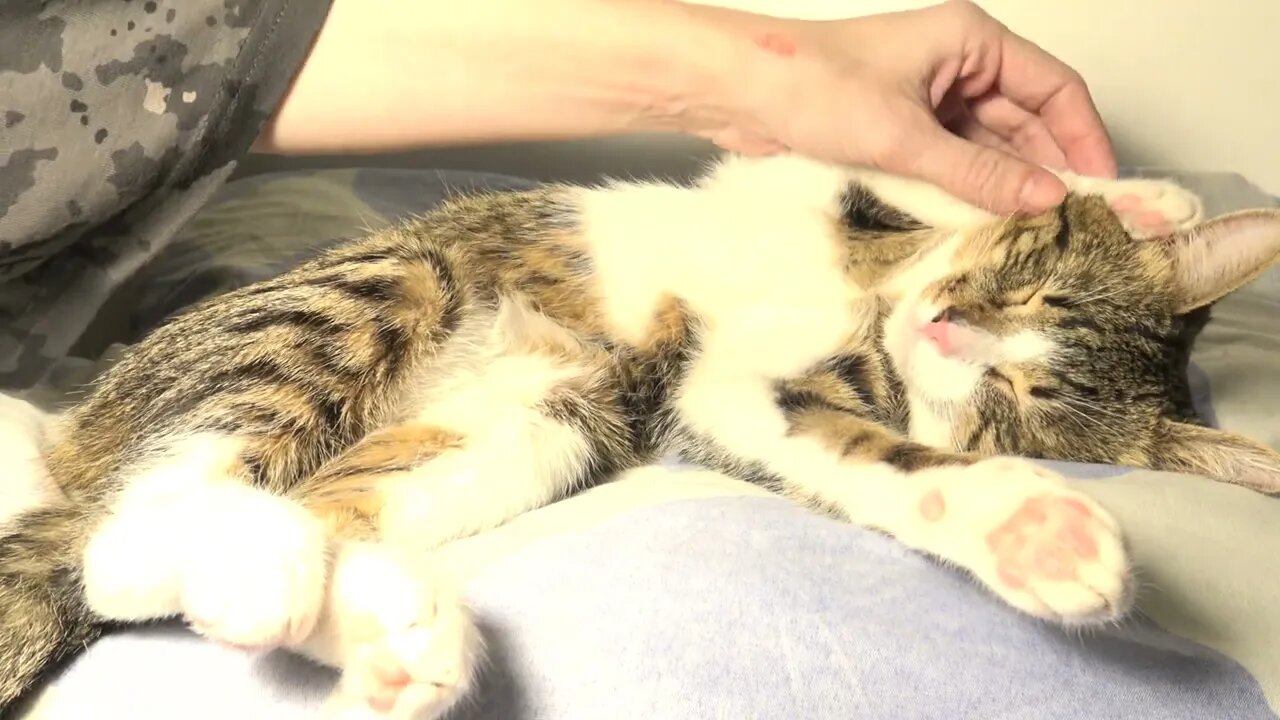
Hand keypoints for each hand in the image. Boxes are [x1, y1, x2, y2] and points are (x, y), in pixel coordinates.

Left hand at [680, 1, 1116, 214]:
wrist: (736, 93)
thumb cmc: (809, 85)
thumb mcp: (904, 136)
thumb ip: (977, 173)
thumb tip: (1044, 199)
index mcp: (970, 40)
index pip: (1054, 87)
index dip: (1083, 138)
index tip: (1100, 189)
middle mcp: (954, 65)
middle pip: (1024, 121)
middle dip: (1045, 170)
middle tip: (1069, 224)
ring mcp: (926, 99)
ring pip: (987, 147)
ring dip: (1005, 186)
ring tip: (1031, 234)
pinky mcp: (899, 130)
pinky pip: (951, 162)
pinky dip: (967, 191)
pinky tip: (983, 225)